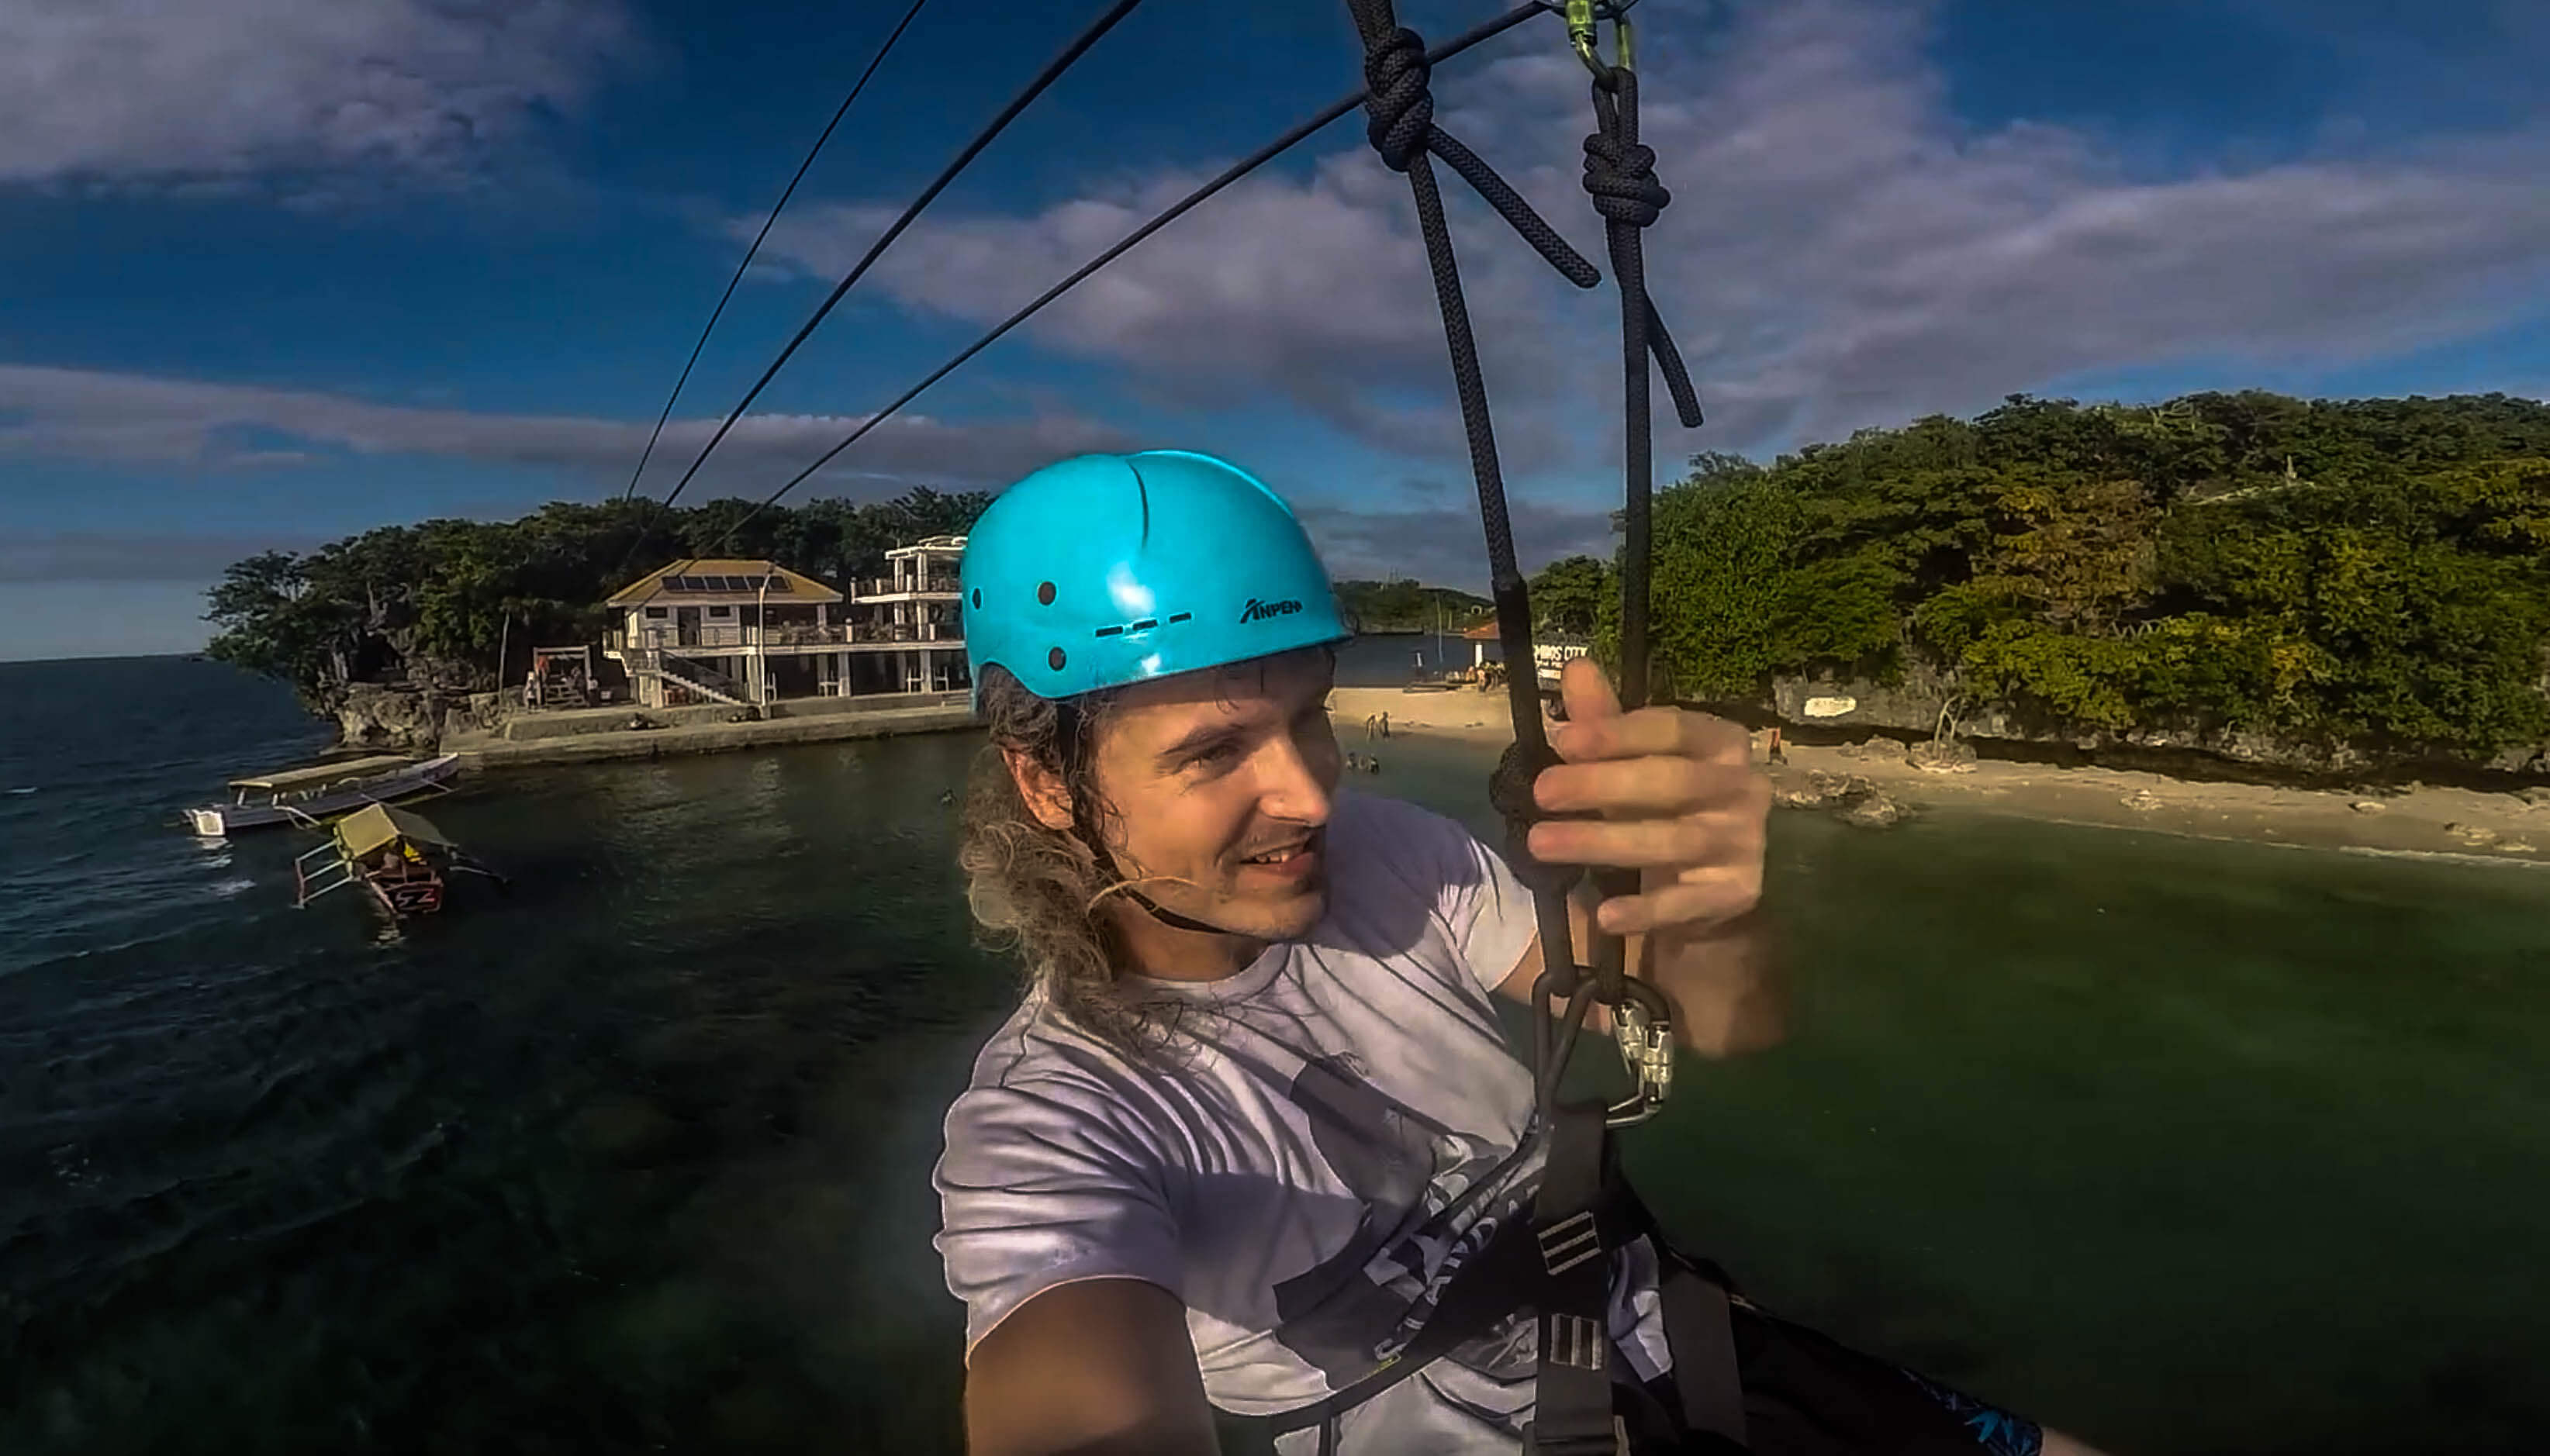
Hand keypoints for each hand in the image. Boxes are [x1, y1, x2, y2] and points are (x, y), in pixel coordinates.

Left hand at [1523, 657, 1768, 935]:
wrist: (1711, 885)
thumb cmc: (1666, 807)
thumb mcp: (1634, 762)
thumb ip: (1605, 722)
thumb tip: (1576, 668)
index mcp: (1721, 743)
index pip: (1673, 728)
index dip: (1618, 732)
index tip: (1562, 740)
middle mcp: (1743, 788)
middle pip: (1672, 782)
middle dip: (1602, 785)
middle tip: (1541, 792)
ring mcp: (1745, 843)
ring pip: (1673, 841)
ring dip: (1602, 842)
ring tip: (1541, 843)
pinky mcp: (1738, 892)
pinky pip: (1686, 903)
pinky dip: (1645, 910)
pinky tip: (1603, 914)